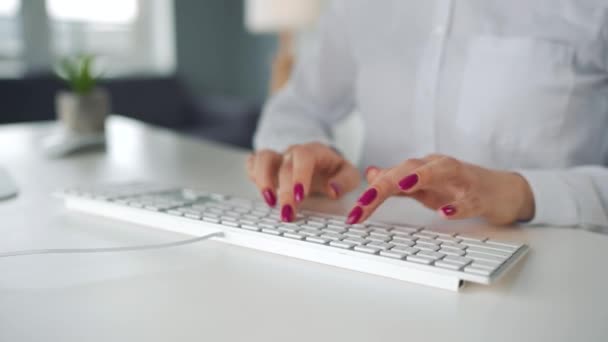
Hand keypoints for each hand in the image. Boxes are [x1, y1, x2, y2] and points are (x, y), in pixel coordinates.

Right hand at [247, 143, 360, 221]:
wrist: (321, 160)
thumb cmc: (332, 169)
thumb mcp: (348, 174)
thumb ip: (345, 181)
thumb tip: (334, 190)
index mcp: (313, 152)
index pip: (303, 157)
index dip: (299, 175)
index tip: (300, 196)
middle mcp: (293, 153)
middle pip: (283, 167)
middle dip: (284, 192)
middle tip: (287, 214)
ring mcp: (278, 158)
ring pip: (262, 159)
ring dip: (263, 180)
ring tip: (269, 202)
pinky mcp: (267, 165)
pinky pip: (253, 164)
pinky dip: (253, 176)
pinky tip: (263, 193)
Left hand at [347, 154, 534, 224]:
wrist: (502, 191)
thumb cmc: (459, 188)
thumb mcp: (425, 186)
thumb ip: (398, 181)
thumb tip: (370, 173)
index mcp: (423, 168)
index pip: (391, 177)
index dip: (370, 194)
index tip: (353, 215)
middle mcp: (439, 168)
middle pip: (409, 169)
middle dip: (384, 185)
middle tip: (364, 204)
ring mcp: (462, 179)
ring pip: (441, 170)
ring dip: (421, 176)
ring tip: (402, 186)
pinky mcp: (481, 194)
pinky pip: (470, 198)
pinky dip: (458, 205)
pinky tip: (447, 213)